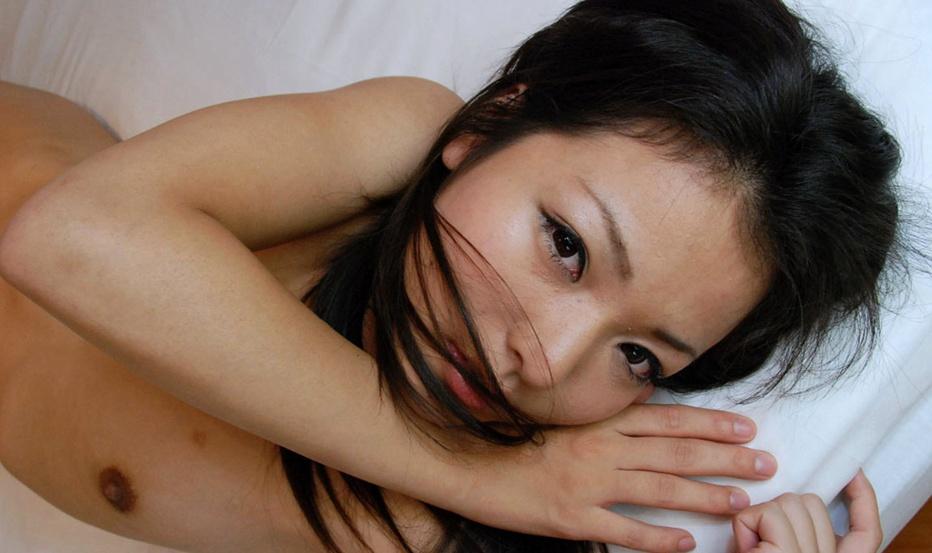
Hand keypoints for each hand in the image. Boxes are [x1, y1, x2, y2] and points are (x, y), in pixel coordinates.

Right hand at [451, 404, 776, 552]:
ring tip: (741, 502)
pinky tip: (686, 543)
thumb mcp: (567, 416)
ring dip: (704, 496)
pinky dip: (657, 538)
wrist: (475, 465)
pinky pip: (623, 530)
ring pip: (658, 490)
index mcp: (601, 423)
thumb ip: (609, 412)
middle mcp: (602, 449)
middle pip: (674, 453)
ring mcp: (589, 485)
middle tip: (766, 464)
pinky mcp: (573, 518)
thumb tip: (649, 396)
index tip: (747, 428)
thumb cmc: (520, 439)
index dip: (711, 425)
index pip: (668, 420)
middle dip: (724, 459)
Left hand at [732, 470, 882, 552]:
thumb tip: (793, 502)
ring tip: (751, 550)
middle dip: (780, 510)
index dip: (863, 499)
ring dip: (761, 518)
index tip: (853, 475)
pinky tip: (744, 549)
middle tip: (761, 542)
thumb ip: (798, 537)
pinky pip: (765, 514)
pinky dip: (745, 525)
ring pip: (788, 503)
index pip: (867, 532)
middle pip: (812, 505)